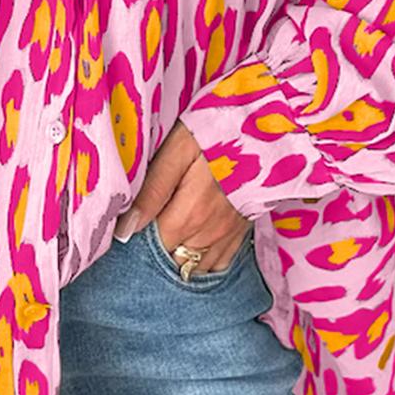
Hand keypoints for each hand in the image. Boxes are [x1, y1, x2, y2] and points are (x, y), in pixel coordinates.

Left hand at [115, 120, 252, 270]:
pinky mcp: (242, 230)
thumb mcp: (177, 151)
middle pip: (173, 261)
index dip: (136, 242)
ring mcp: (229, 235)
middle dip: (155, 252)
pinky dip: (202, 262)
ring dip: (178, 258)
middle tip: (144, 230)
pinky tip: (191, 246)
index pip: (153, 248)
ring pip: (195, 267)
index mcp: (190, 214)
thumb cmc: (216, 133)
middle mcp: (210, 233)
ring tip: (166, 238)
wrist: (268, 128)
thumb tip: (126, 230)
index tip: (127, 228)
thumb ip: (152, 191)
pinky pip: (219, 264)